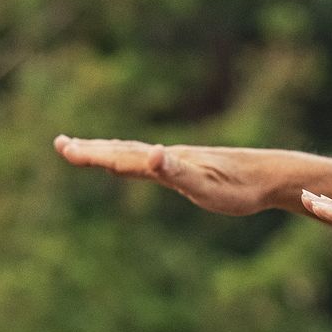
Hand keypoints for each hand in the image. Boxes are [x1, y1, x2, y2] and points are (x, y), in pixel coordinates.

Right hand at [53, 136, 292, 215]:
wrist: (271, 176)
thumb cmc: (240, 187)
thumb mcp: (206, 185)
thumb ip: (176, 171)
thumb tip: (151, 154)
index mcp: (164, 161)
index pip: (120, 157)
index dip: (91, 154)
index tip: (63, 148)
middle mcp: (168, 156)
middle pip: (121, 150)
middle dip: (90, 149)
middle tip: (60, 144)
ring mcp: (179, 160)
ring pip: (136, 152)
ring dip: (108, 150)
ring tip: (86, 148)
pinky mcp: (192, 166)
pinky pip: (154, 161)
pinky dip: (135, 158)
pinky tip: (140, 160)